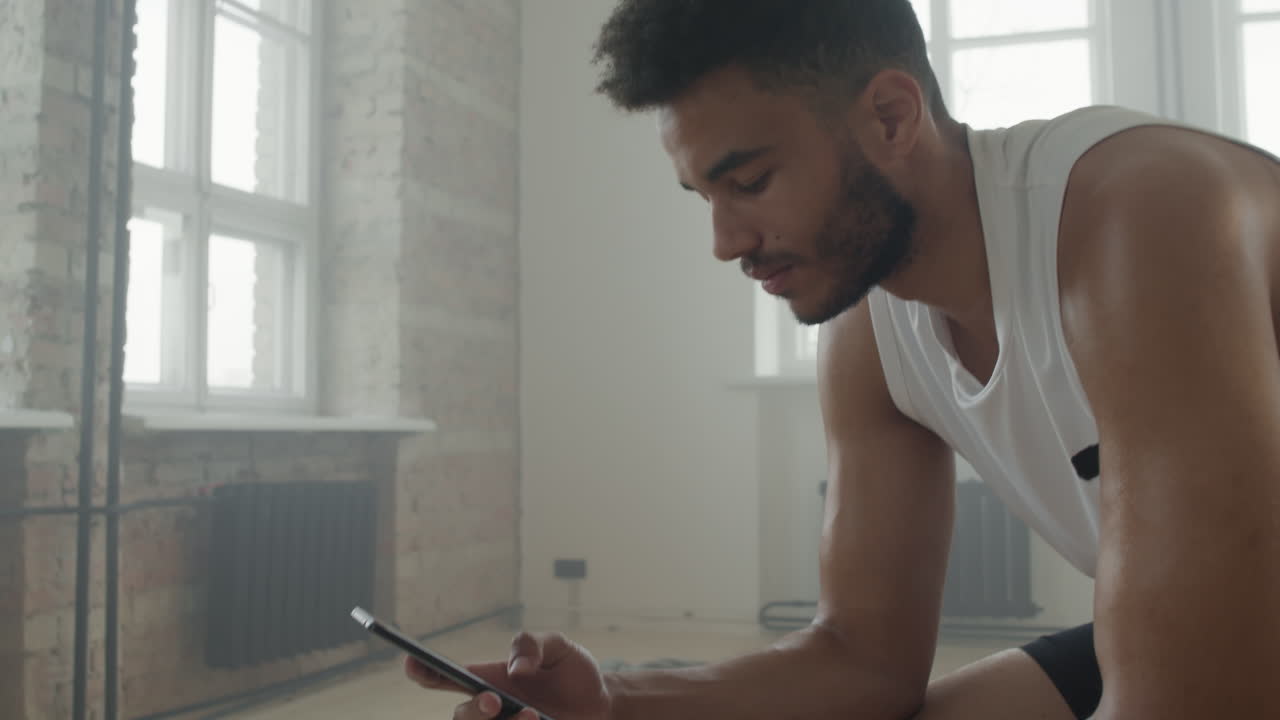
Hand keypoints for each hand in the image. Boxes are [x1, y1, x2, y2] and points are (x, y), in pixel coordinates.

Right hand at [405, 631, 612, 719]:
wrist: (602, 703)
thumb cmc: (573, 672)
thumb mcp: (559, 646)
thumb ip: (533, 644)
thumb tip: (515, 668)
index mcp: (487, 680)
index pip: (443, 678)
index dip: (422, 672)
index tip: (413, 664)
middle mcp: (489, 710)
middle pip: (459, 717)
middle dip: (472, 710)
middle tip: (495, 701)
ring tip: (533, 716)